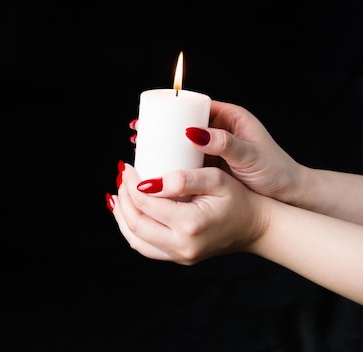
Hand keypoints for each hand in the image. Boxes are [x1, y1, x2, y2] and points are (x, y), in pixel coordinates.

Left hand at [108, 163, 268, 263]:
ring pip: (136, 240)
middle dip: (123, 199)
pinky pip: (146, 248)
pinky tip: (128, 214)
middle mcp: (182, 246)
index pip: (145, 204)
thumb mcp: (216, 180)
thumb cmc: (240, 199)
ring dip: (123, 217)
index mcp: (190, 224)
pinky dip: (132, 230)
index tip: (127, 167)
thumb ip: (182, 179)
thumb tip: (147, 183)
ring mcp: (179, 257)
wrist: (258, 227)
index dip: (131, 184)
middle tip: (122, 178)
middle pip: (135, 224)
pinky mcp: (179, 259)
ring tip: (119, 195)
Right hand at [130, 100, 304, 205]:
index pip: (193, 106)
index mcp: (229, 117)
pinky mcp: (210, 168)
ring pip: (180, 143)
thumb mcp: (249, 155)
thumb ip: (224, 143)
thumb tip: (192, 131)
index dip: (169, 108)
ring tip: (138, 148)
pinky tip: (154, 167)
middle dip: (158, 127)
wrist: (287, 197)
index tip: (149, 114)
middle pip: (182, 124)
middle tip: (137, 132)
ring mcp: (213, 150)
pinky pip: (185, 161)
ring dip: (160, 145)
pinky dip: (170, 162)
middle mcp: (219, 130)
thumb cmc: (275, 172)